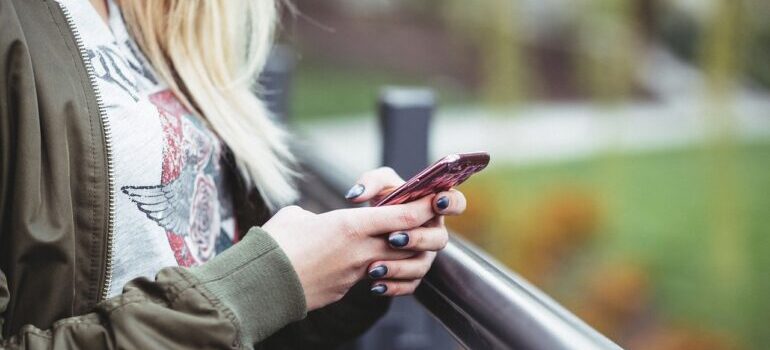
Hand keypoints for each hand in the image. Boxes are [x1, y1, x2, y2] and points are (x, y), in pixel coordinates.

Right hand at [263, 195, 435, 310]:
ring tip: (391, 244)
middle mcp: (360, 251)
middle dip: (419, 231)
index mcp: (350, 225)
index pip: (403, 216)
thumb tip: (317, 222)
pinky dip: (375, 270)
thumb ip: (318, 216)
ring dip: (399, 254)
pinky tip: (365, 265)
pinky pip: (371, 278)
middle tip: (419, 221)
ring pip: (394, 262)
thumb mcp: (297, 216)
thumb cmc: (275, 244)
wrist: (261, 285)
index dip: (424, 207)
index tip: (435, 199)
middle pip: (407, 241)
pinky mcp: (345, 290)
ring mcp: (355, 274)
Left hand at [345, 167, 466, 295]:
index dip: (451, 203)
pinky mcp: (412, 275)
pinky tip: (375, 285)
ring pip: (422, 265)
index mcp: (433, 206)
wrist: (368, 229)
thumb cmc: (382, 200)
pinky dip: (392, 286)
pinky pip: (409, 285)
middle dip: (418, 239)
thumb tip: (356, 195)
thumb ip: (370, 182)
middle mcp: (433, 232)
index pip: (456, 203)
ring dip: (400, 267)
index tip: (436, 202)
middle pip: (439, 239)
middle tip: (393, 238)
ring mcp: (425, 255)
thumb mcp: (377, 185)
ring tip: (375, 267)